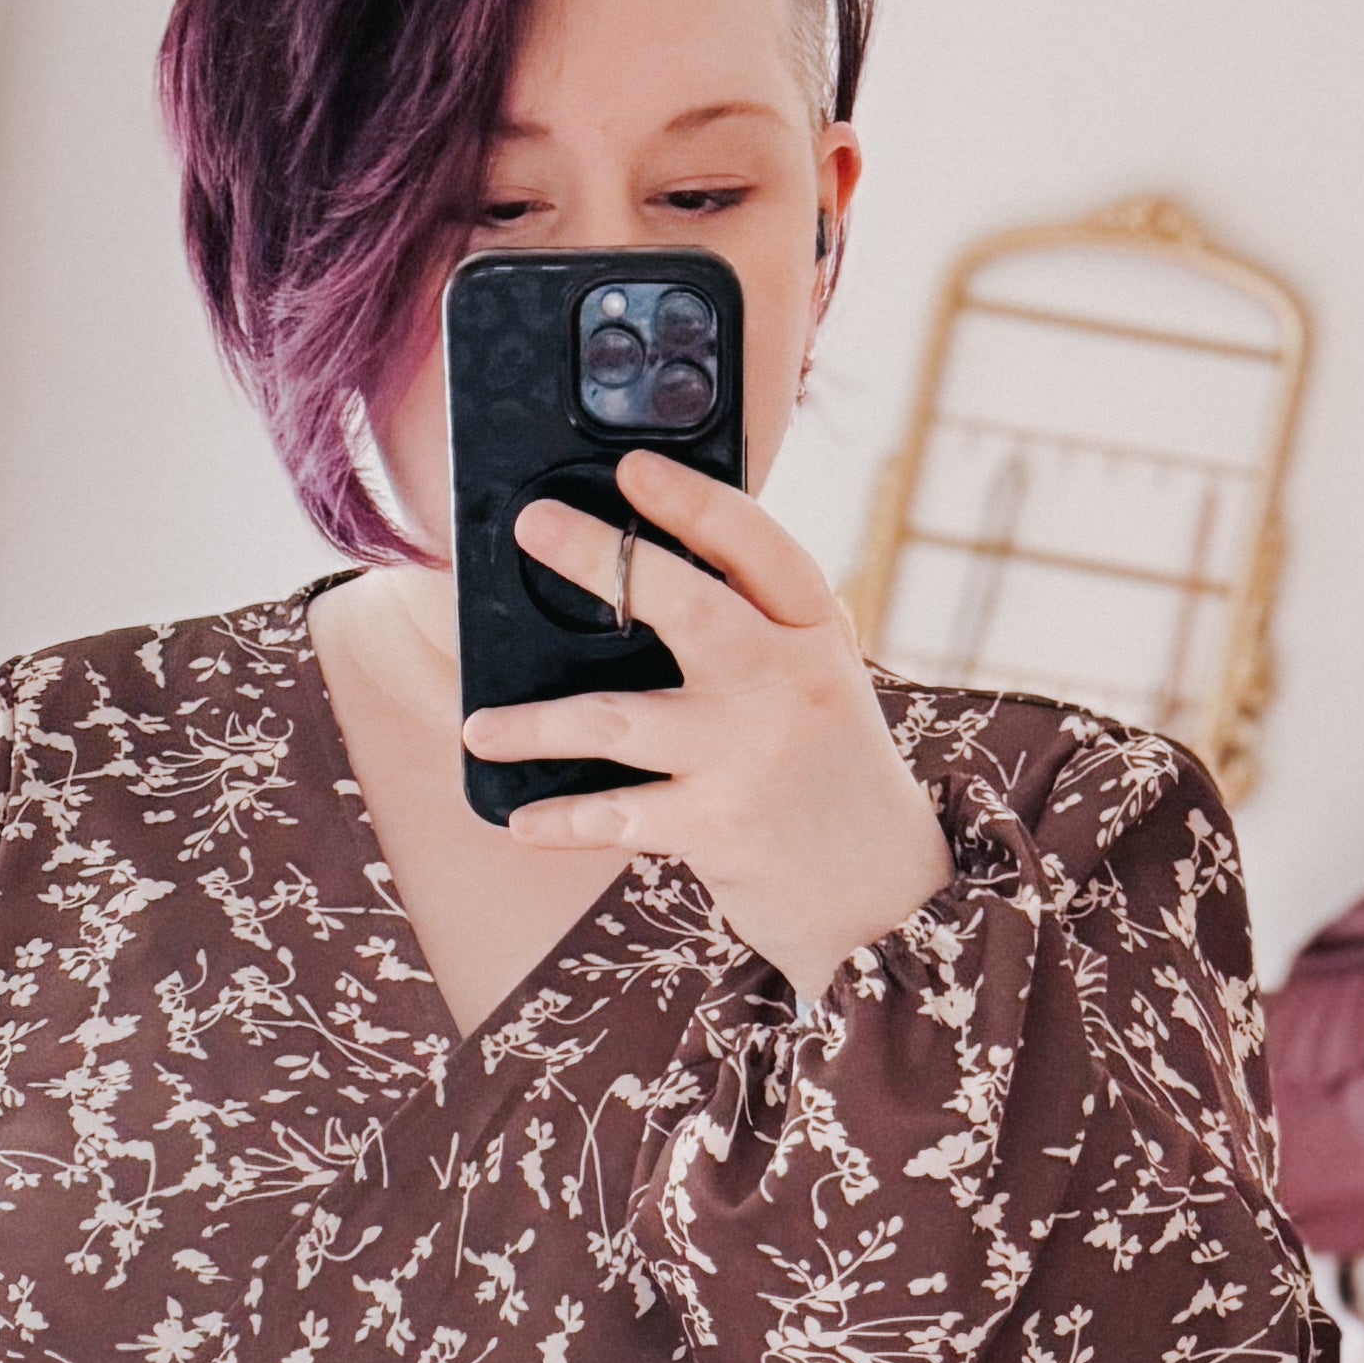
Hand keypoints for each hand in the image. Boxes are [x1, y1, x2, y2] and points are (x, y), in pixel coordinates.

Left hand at [462, 445, 952, 1001]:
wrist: (885, 894)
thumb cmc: (827, 775)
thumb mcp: (815, 686)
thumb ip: (755, 636)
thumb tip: (639, 582)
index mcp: (814, 633)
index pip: (759, 546)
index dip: (695, 502)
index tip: (633, 468)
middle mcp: (788, 682)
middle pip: (687, 606)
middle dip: (602, 560)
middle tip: (534, 526)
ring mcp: (751, 753)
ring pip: (622, 720)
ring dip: (539, 726)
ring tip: (479, 726)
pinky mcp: (722, 825)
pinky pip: (620, 815)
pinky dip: (565, 821)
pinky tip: (522, 821)